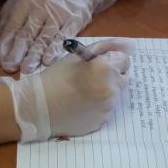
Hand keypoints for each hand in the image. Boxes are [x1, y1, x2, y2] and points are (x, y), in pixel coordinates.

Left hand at [0, 0, 126, 73]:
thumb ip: (10, 12)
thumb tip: (0, 33)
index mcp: (27, 0)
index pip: (13, 25)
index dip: (5, 44)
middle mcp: (42, 6)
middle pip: (27, 33)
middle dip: (17, 52)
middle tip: (9, 67)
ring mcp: (59, 14)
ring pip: (44, 37)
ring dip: (34, 55)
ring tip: (26, 69)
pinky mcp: (74, 20)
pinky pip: (63, 37)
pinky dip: (55, 50)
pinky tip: (48, 61)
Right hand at [0, 39, 132, 141]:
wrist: (38, 108)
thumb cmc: (55, 77)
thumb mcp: (78, 56)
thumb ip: (105, 48)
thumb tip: (130, 46)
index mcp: (105, 69)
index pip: (124, 60)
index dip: (111, 61)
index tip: (98, 64)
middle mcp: (111, 89)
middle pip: (123, 77)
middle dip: (111, 76)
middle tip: (91, 79)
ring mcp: (108, 108)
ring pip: (116, 94)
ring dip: (106, 91)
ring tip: (84, 93)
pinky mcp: (103, 121)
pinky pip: (107, 109)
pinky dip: (99, 106)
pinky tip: (82, 105)